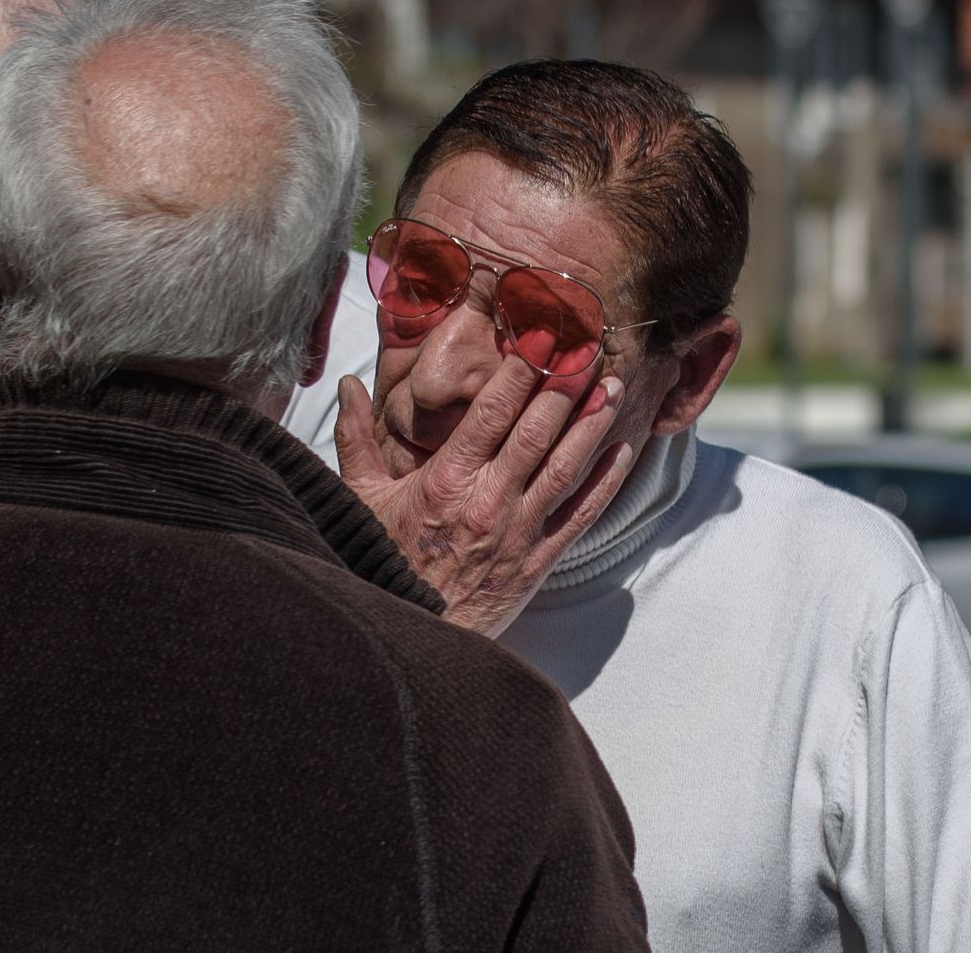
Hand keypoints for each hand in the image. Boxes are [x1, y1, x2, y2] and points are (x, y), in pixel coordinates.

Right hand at [335, 358, 636, 635]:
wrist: (406, 631)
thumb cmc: (379, 561)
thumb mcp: (359, 497)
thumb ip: (355, 438)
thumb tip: (346, 385)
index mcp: (446, 480)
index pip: (491, 413)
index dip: (520, 371)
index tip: (541, 338)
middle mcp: (487, 501)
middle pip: (536, 432)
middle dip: (565, 387)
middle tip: (589, 349)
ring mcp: (517, 532)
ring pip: (564, 468)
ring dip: (592, 426)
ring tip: (612, 388)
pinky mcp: (537, 562)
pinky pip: (579, 517)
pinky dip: (605, 483)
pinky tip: (623, 452)